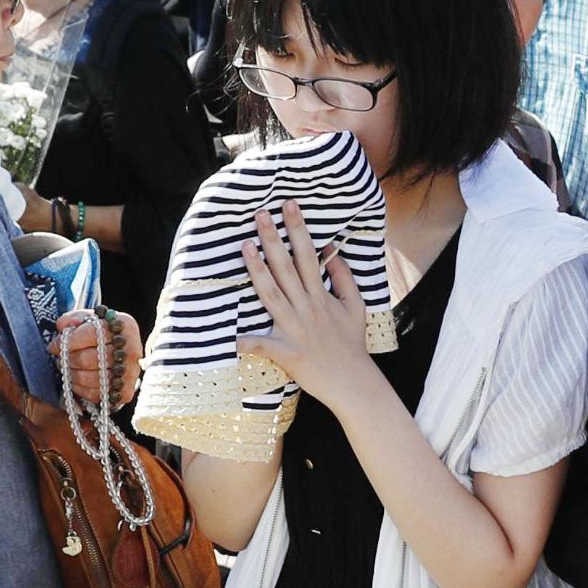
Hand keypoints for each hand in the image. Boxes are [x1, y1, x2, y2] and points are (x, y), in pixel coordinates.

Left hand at [53, 308, 140, 410]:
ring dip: (72, 374)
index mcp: (125, 325)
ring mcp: (131, 373)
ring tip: (68, 368)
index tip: (53, 345)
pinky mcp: (125, 392)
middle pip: (88, 359)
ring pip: (89, 378)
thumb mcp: (88, 319)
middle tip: (60, 358)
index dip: (68, 341)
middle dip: (68, 359)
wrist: (120, 351)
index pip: (91, 334)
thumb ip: (73, 318)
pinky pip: (95, 394)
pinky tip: (77, 380)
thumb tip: (63, 326)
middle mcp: (132, 349)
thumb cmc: (101, 333)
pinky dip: (80, 388)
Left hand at [235, 200, 381, 413]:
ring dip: (258, 270)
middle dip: (274, 239)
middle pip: (287, 268)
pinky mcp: (288, 353)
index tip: (288, 205)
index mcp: (321, 297)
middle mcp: (307, 308)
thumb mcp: (355, 306)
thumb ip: (343, 277)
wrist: (354, 382)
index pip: (307, 255)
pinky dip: (248, 343)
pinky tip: (231, 338)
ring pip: (273, 294)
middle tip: (260, 214)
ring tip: (245, 245)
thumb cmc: (351, 344)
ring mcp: (296, 329)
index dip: (297, 229)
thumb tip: (331, 250)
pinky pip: (264, 347)